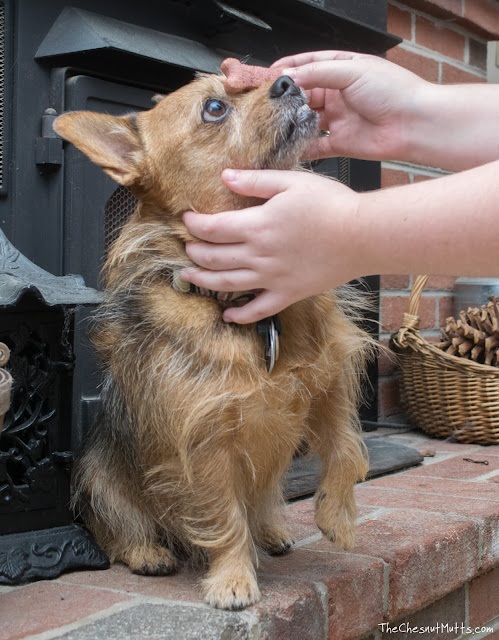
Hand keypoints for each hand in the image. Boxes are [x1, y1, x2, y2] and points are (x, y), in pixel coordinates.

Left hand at [182, 169, 363, 323]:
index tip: (186, 220)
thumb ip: (255, 181)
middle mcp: (259, 255)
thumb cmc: (331, 204)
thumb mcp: (291, 182)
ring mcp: (272, 278)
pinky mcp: (288, 294)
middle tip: (187, 247)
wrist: (362, 236)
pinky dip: (241, 316)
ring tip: (188, 276)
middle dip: (195, 252)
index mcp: (258, 226)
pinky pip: (259, 310)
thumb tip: (224, 176)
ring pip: (228, 284)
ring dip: (203, 280)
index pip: (213, 228)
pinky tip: (228, 316)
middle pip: (215, 257)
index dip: (195, 224)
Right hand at [273, 51, 430, 161]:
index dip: (289, 69)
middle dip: (287, 98)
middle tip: (270, 102)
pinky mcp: (340, 143)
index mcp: (344, 70)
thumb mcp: (352, 70)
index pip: (310, 65)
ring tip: (278, 122)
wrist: (414, 124)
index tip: (270, 75)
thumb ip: (318, 73)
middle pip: (305, 94)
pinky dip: (302, 147)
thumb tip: (291, 77)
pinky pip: (315, 146)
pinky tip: (290, 145)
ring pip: (307, 120)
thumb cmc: (393, 91)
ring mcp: (339, 119)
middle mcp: (339, 94)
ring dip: (292, 121)